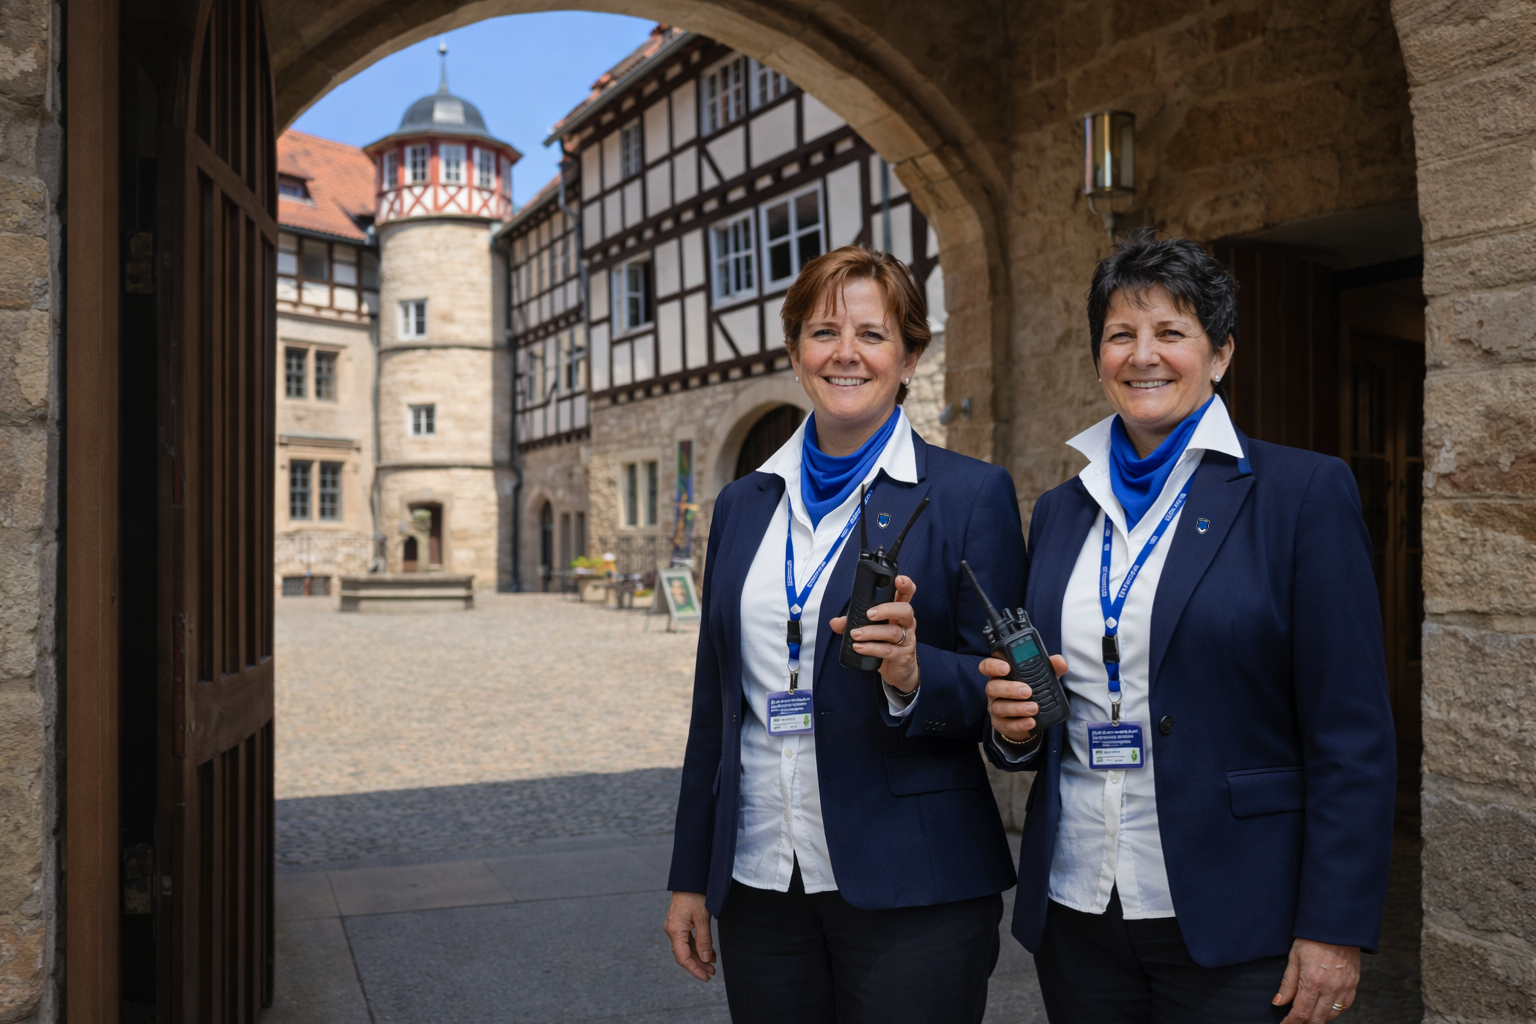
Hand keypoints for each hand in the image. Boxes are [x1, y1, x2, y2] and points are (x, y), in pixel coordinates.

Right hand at [664, 891, 715, 980]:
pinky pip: (687, 940)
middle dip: (698, 965)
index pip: (683, 957)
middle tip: (712, 973)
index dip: (694, 969)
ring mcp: (674, 927)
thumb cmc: (695, 895)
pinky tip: (709, 952)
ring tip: (713, 965)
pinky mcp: (679, 923)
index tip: (706, 977)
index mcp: (675, 930)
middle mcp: (672, 930)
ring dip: (699, 957)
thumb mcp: (702, 918)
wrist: (690, 878)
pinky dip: (698, 947)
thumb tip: (707, 959)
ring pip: (686, 948)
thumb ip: (704, 940)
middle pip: (684, 954)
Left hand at [829, 575, 918, 693]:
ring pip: (894, 632)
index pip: (906, 594)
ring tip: (855, 634)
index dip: (905, 585)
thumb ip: (852, 623)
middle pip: (905, 610)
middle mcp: (906, 624)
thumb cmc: (886, 644)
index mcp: (898, 612)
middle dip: (887, 609)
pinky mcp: (903, 656)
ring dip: (872, 632)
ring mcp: (907, 640)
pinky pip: (888, 650)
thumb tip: (835, 622)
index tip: (898, 580)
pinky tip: (859, 647)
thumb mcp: (870, 630)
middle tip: (869, 614)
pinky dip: (872, 648)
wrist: (899, 670)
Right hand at [984, 653, 1067, 743]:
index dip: (993, 666)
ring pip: (999, 707)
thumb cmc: (1032, 691)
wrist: (1030, 718)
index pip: (988, 666)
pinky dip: (1019, 724)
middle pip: (992, 687)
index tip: (1006, 667)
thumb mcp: (1041, 677)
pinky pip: (1006, 725)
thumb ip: (1050, 667)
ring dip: (1017, 708)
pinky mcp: (1001, 724)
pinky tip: (1031, 722)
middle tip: (1027, 691)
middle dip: (1009, 689)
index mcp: (1001, 675)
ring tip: (1034, 708)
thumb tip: (1060, 662)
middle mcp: (995, 690)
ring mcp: (996, 708)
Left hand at [1273, 938, 1358, 1021]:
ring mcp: (1344, 987)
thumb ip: (1287, 984)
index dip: (1291, 1023)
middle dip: (1304, 1023)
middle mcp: (1330, 988)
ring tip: (1308, 1014)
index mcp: (1312, 981)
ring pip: (1331, 1015)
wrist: (1336, 926)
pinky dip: (1334, 1010)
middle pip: (1317, 1019)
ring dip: (1319, 1018)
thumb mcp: (1293, 958)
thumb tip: (1278, 1003)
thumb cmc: (1312, 939)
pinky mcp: (1354, 984)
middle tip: (1295, 1021)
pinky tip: (1325, 1006)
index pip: (1301, 1013)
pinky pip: (1345, 1006)